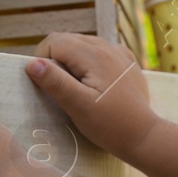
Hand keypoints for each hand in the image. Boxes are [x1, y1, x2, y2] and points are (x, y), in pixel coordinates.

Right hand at [25, 33, 160, 161]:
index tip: (45, 84)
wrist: (145, 137)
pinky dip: (88, 62)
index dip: (42, 60)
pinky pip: (99, 52)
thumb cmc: (110, 125)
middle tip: (59, 89)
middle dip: (55, 60)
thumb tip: (32, 64)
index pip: (53, 41)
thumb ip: (55, 82)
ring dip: (71, 61)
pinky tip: (93, 82)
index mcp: (93, 55)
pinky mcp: (125, 63)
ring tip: (76, 88)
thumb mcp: (78, 106)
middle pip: (67, 40)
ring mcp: (119, 53)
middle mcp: (107, 47)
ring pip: (82, 44)